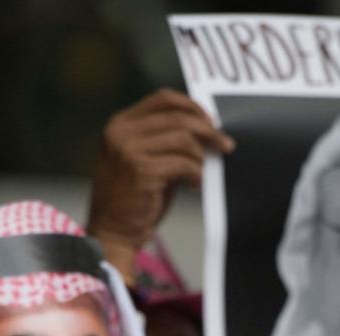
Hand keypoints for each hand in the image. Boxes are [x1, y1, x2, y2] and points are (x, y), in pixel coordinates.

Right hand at [86, 88, 234, 282]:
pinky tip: (194, 185)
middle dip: (208, 131)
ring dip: (201, 156)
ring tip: (200, 173)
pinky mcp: (141, 171)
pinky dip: (195, 173)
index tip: (211, 122)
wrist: (113, 232)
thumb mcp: (143, 159)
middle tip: (225, 145)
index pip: (163, 99)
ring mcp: (129, 150)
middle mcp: (121, 133)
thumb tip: (206, 128)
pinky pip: (184, 163)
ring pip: (184, 139)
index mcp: (120, 124)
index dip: (192, 106)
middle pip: (178, 117)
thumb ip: (165, 140)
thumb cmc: (134, 198)